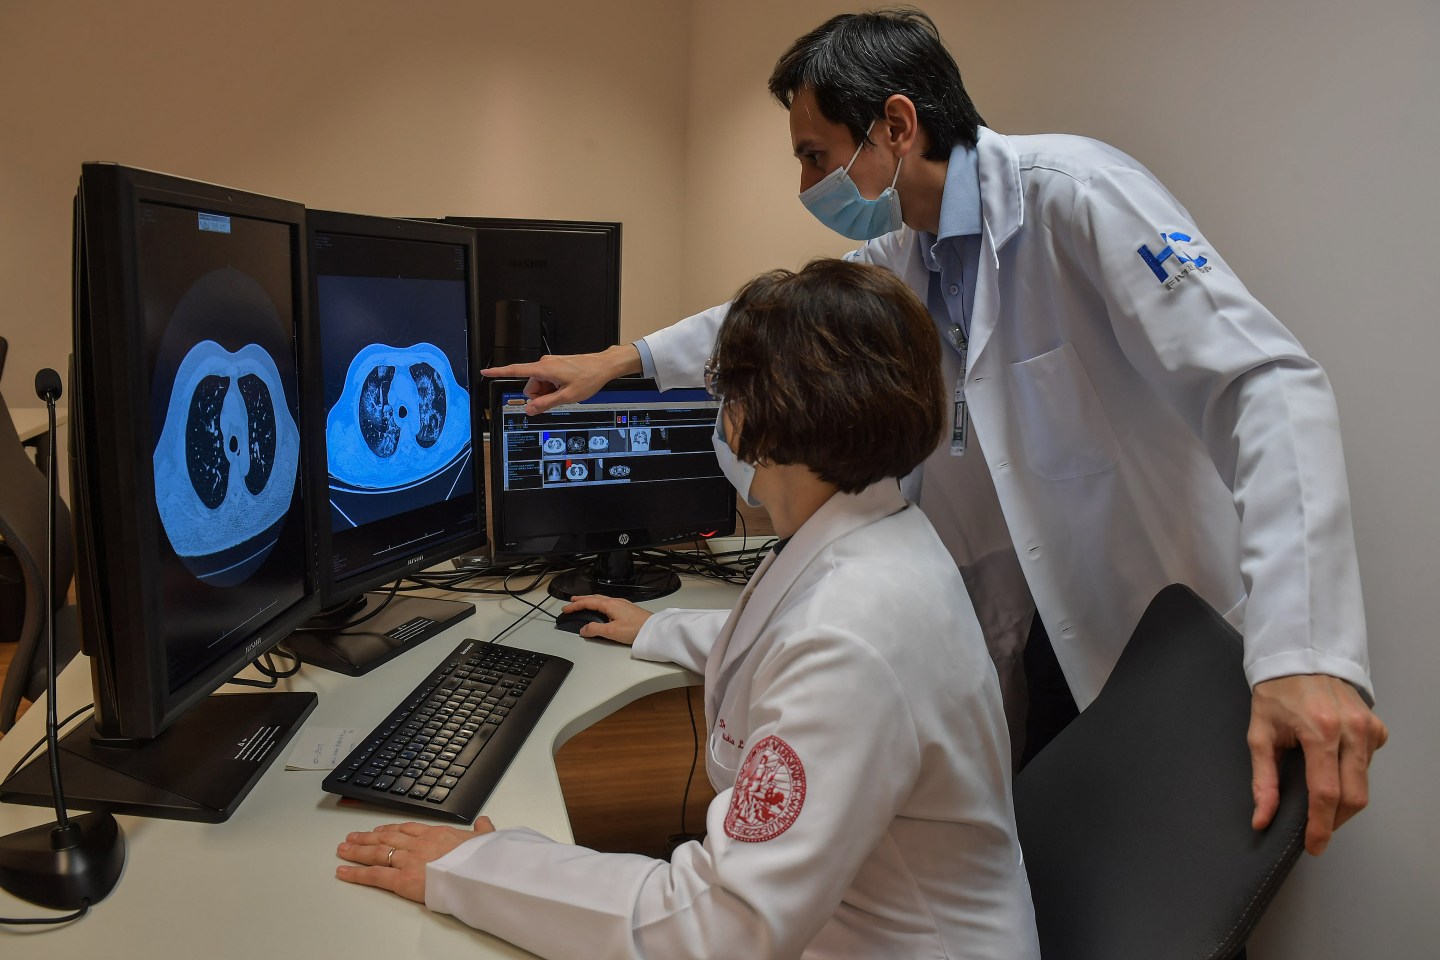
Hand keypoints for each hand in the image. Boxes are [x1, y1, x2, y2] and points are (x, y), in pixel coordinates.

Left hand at [336, 818, 495, 902]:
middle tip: (353, 837)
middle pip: (387, 838)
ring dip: (358, 850)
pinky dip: (356, 873)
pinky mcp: (401, 879)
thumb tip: (485, 822)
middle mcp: (419, 844)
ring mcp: (408, 860)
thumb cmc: (484, 858)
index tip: (381, 829)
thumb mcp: (487, 840)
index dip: (392, 829)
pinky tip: (343, 872)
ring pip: (377, 852)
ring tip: (343, 849)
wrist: (479, 871)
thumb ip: (483, 832)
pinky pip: (374, 875)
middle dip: (368, 837)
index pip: (409, 829)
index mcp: (438, 834)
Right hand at [483, 344, 640, 415]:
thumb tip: (530, 409)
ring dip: (548, 392)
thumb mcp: (567, 396)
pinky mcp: (555, 366)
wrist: (603, 366)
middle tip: (558, 396)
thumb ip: (546, 404)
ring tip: (564, 390)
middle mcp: (544, 364)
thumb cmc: (589, 377)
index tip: (485, 372)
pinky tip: (565, 387)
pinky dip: (553, 387)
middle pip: (530, 386)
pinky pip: (547, 381)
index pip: (515, 371)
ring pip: (539, 385)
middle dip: (540, 395)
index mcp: (544, 369)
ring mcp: (550, 365)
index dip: (498, 372)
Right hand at [563, 594, 650, 644]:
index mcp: (609, 604)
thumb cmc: (635, 629)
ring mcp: (622, 604)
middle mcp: (615, 601)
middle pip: (594, 598)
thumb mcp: (611, 631)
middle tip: (571, 602)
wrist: (653, 630)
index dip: (575, 605)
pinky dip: (600, 604)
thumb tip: (583, 630)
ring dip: (591, 601)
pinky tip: (602, 609)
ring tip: (584, 604)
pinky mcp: (627, 609)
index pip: (588, 602)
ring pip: (602, 600)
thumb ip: (595, 630)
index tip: (565, 608)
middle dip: (582, 600)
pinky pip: (609, 603)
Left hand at [1248, 674, 1388, 854]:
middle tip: (1317, 830)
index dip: (1321, 826)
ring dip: (1344, 800)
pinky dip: (1353, 775)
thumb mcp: (1260, 733)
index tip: (1314, 845)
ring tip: (1320, 801)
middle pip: (1353, 796)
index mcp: (1320, 731)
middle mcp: (1351, 730)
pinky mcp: (1377, 728)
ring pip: (1364, 783)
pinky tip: (1333, 767)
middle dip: (1335, 820)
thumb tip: (1262, 818)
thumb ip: (1263, 779)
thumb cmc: (1277, 693)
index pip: (1326, 793)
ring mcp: (1368, 728)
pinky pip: (1369, 764)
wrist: (1302, 656)